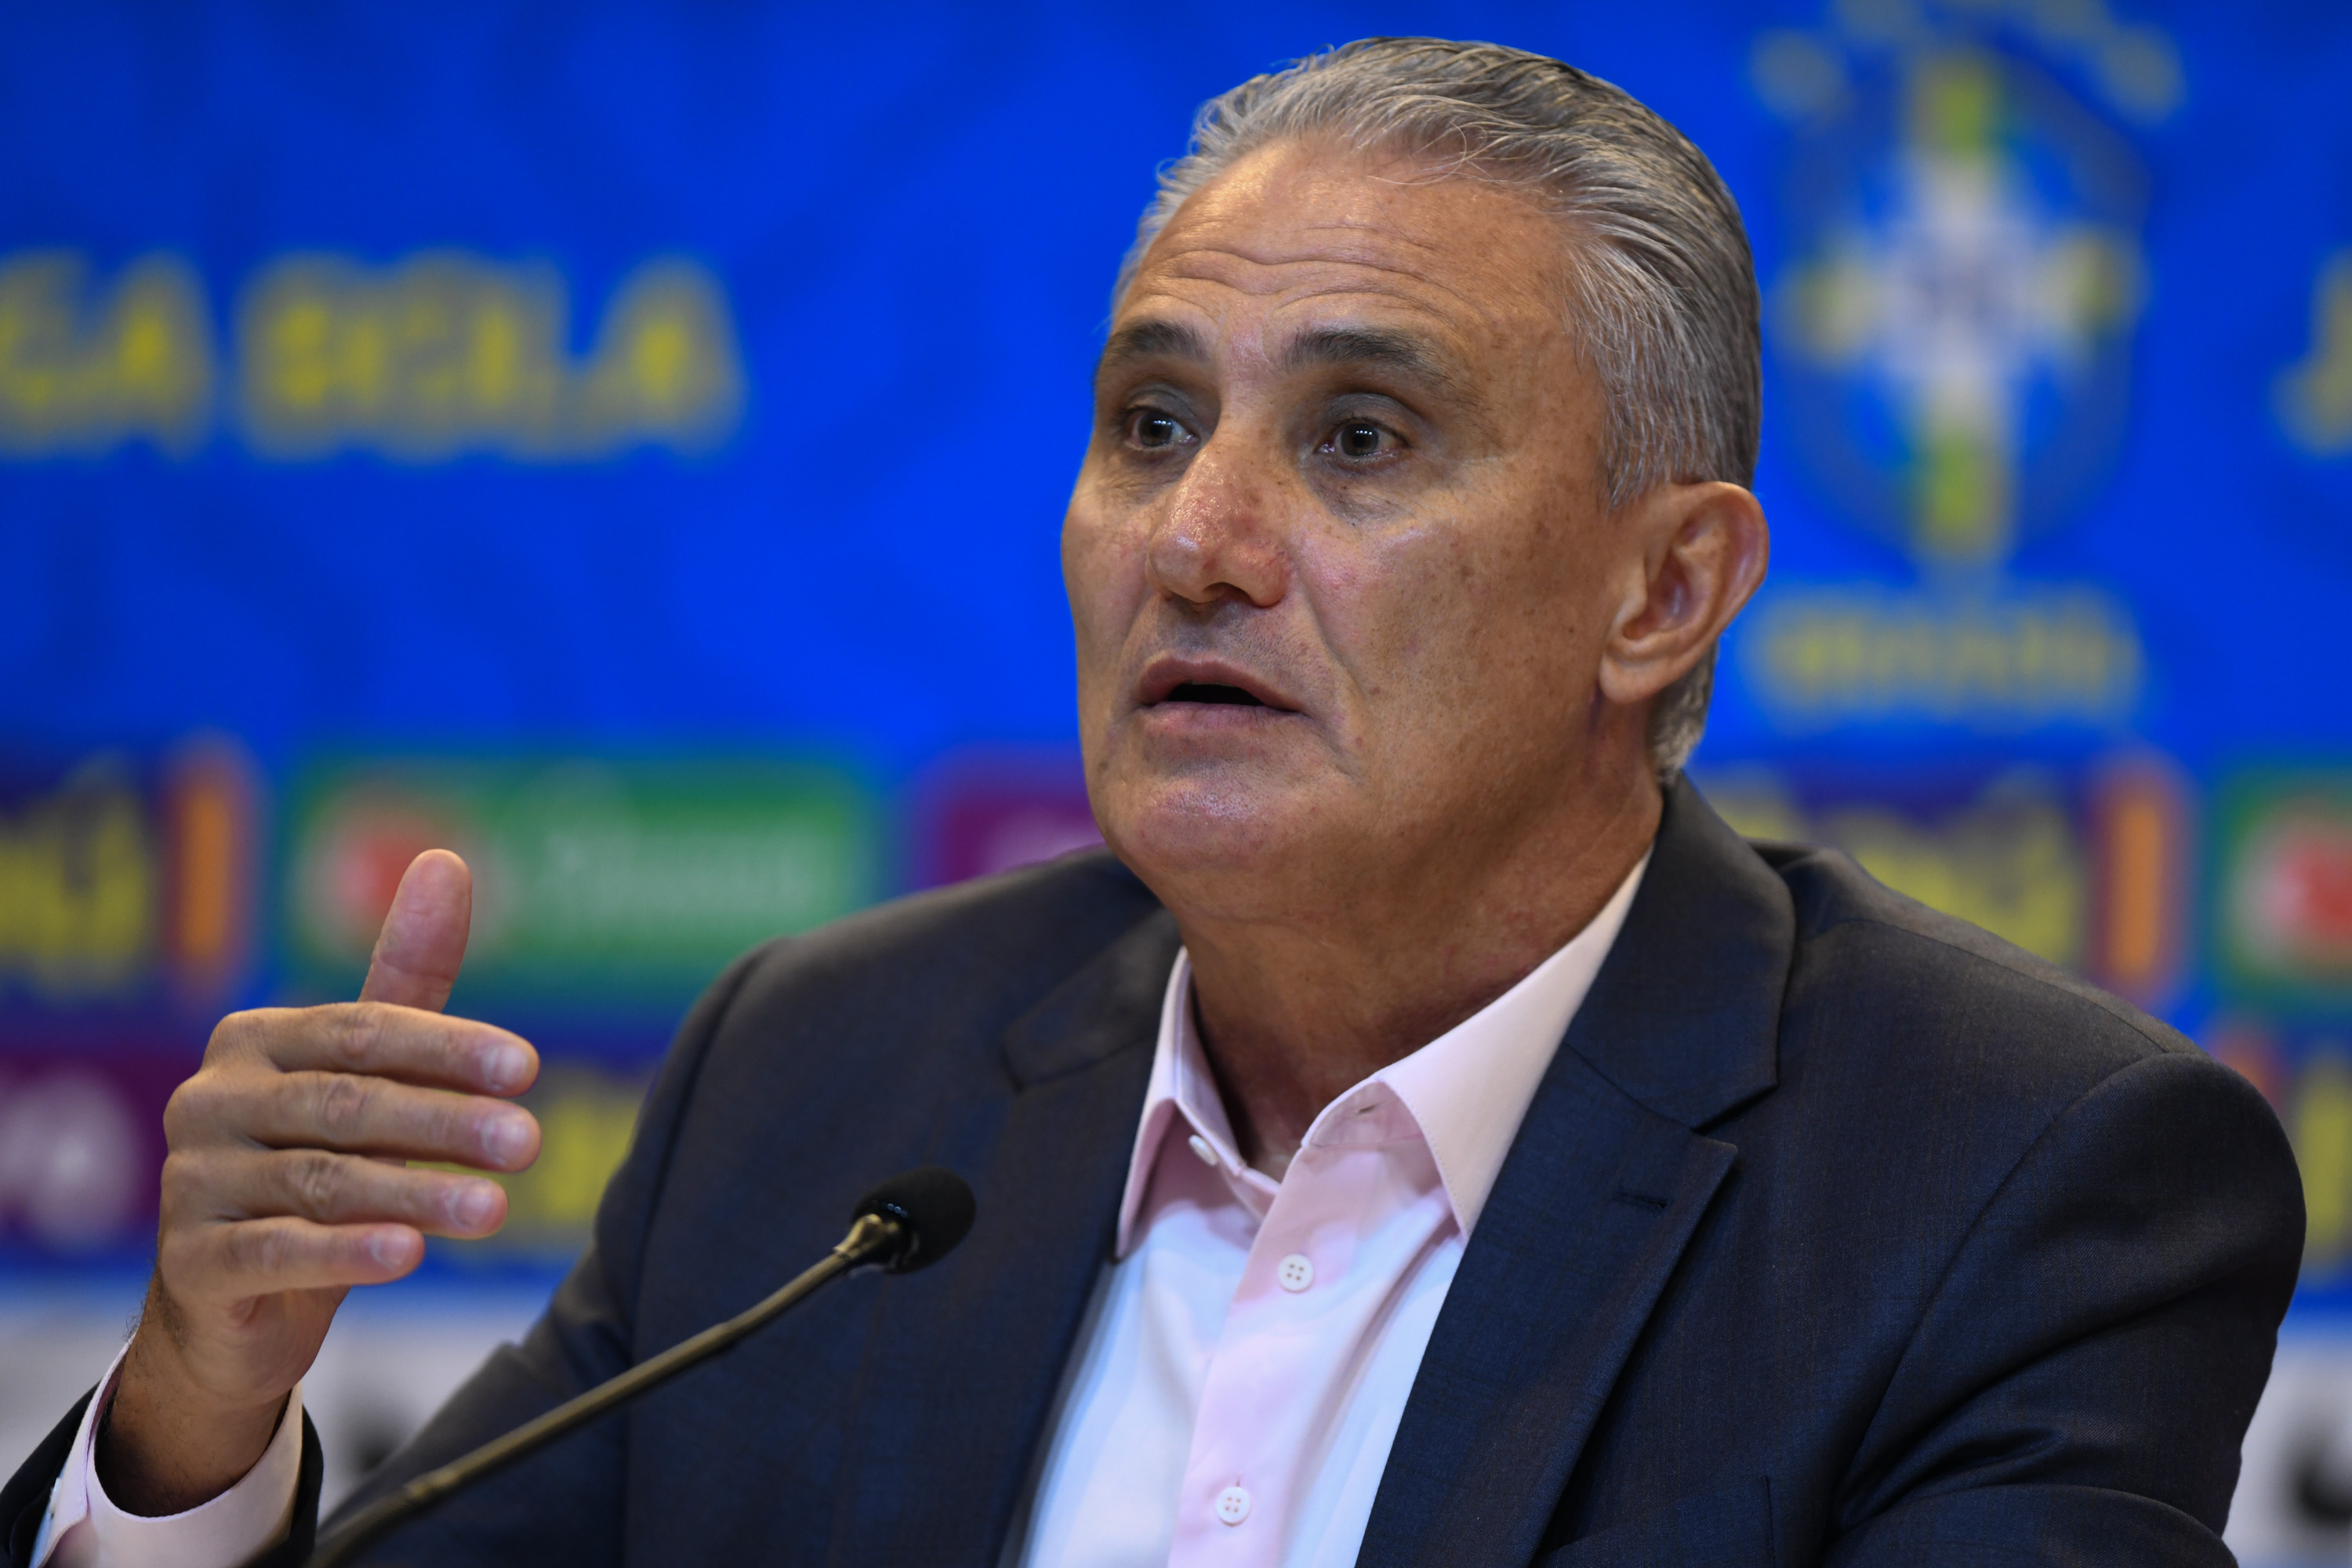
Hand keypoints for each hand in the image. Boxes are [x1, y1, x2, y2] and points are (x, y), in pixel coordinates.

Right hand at [97, 850, 541, 1514]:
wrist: (232, 1308)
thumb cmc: (315, 1168)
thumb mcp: (365, 1080)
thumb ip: (406, 983)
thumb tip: (445, 861)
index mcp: (254, 1041)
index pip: (362, 1031)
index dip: (448, 1048)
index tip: (529, 1069)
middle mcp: (209, 1100)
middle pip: (346, 1105)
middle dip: (444, 1123)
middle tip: (531, 1143)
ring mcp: (190, 1182)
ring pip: (319, 1181)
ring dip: (415, 1194)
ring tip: (495, 1208)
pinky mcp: (187, 1262)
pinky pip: (272, 1252)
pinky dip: (343, 1252)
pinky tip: (408, 1254)